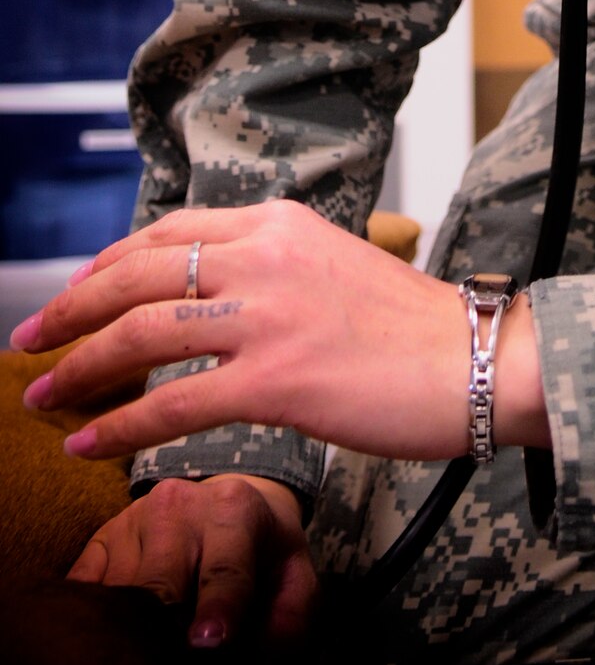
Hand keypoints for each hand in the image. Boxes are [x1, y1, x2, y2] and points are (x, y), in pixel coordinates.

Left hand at [11, 199, 545, 461]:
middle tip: (29, 339)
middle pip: (139, 273)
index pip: (171, 232)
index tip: (77, 290)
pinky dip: (118, 425)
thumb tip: (218, 292)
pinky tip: (87, 442)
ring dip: (78, 367)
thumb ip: (278, 267)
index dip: (109, 263)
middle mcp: (267, 257)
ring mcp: (268, 317)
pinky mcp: (276, 381)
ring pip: (142, 332)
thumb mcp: (339, 265)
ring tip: (41, 395)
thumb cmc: (417, 329)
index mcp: (283, 223)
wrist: (479, 359)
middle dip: (70, 309)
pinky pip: (172, 403)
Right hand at [68, 473, 315, 647]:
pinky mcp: (99, 539)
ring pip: (118, 595)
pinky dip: (93, 625)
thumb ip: (288, 622)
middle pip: (159, 588)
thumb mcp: (294, 580)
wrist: (231, 505)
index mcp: (236, 510)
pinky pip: (83, 592)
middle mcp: (179, 505)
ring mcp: (132, 519)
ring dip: (129, 638)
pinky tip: (112, 644)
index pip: (224, 568)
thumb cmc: (266, 557)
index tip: (206, 643)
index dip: (217, 608)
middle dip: (164, 636)